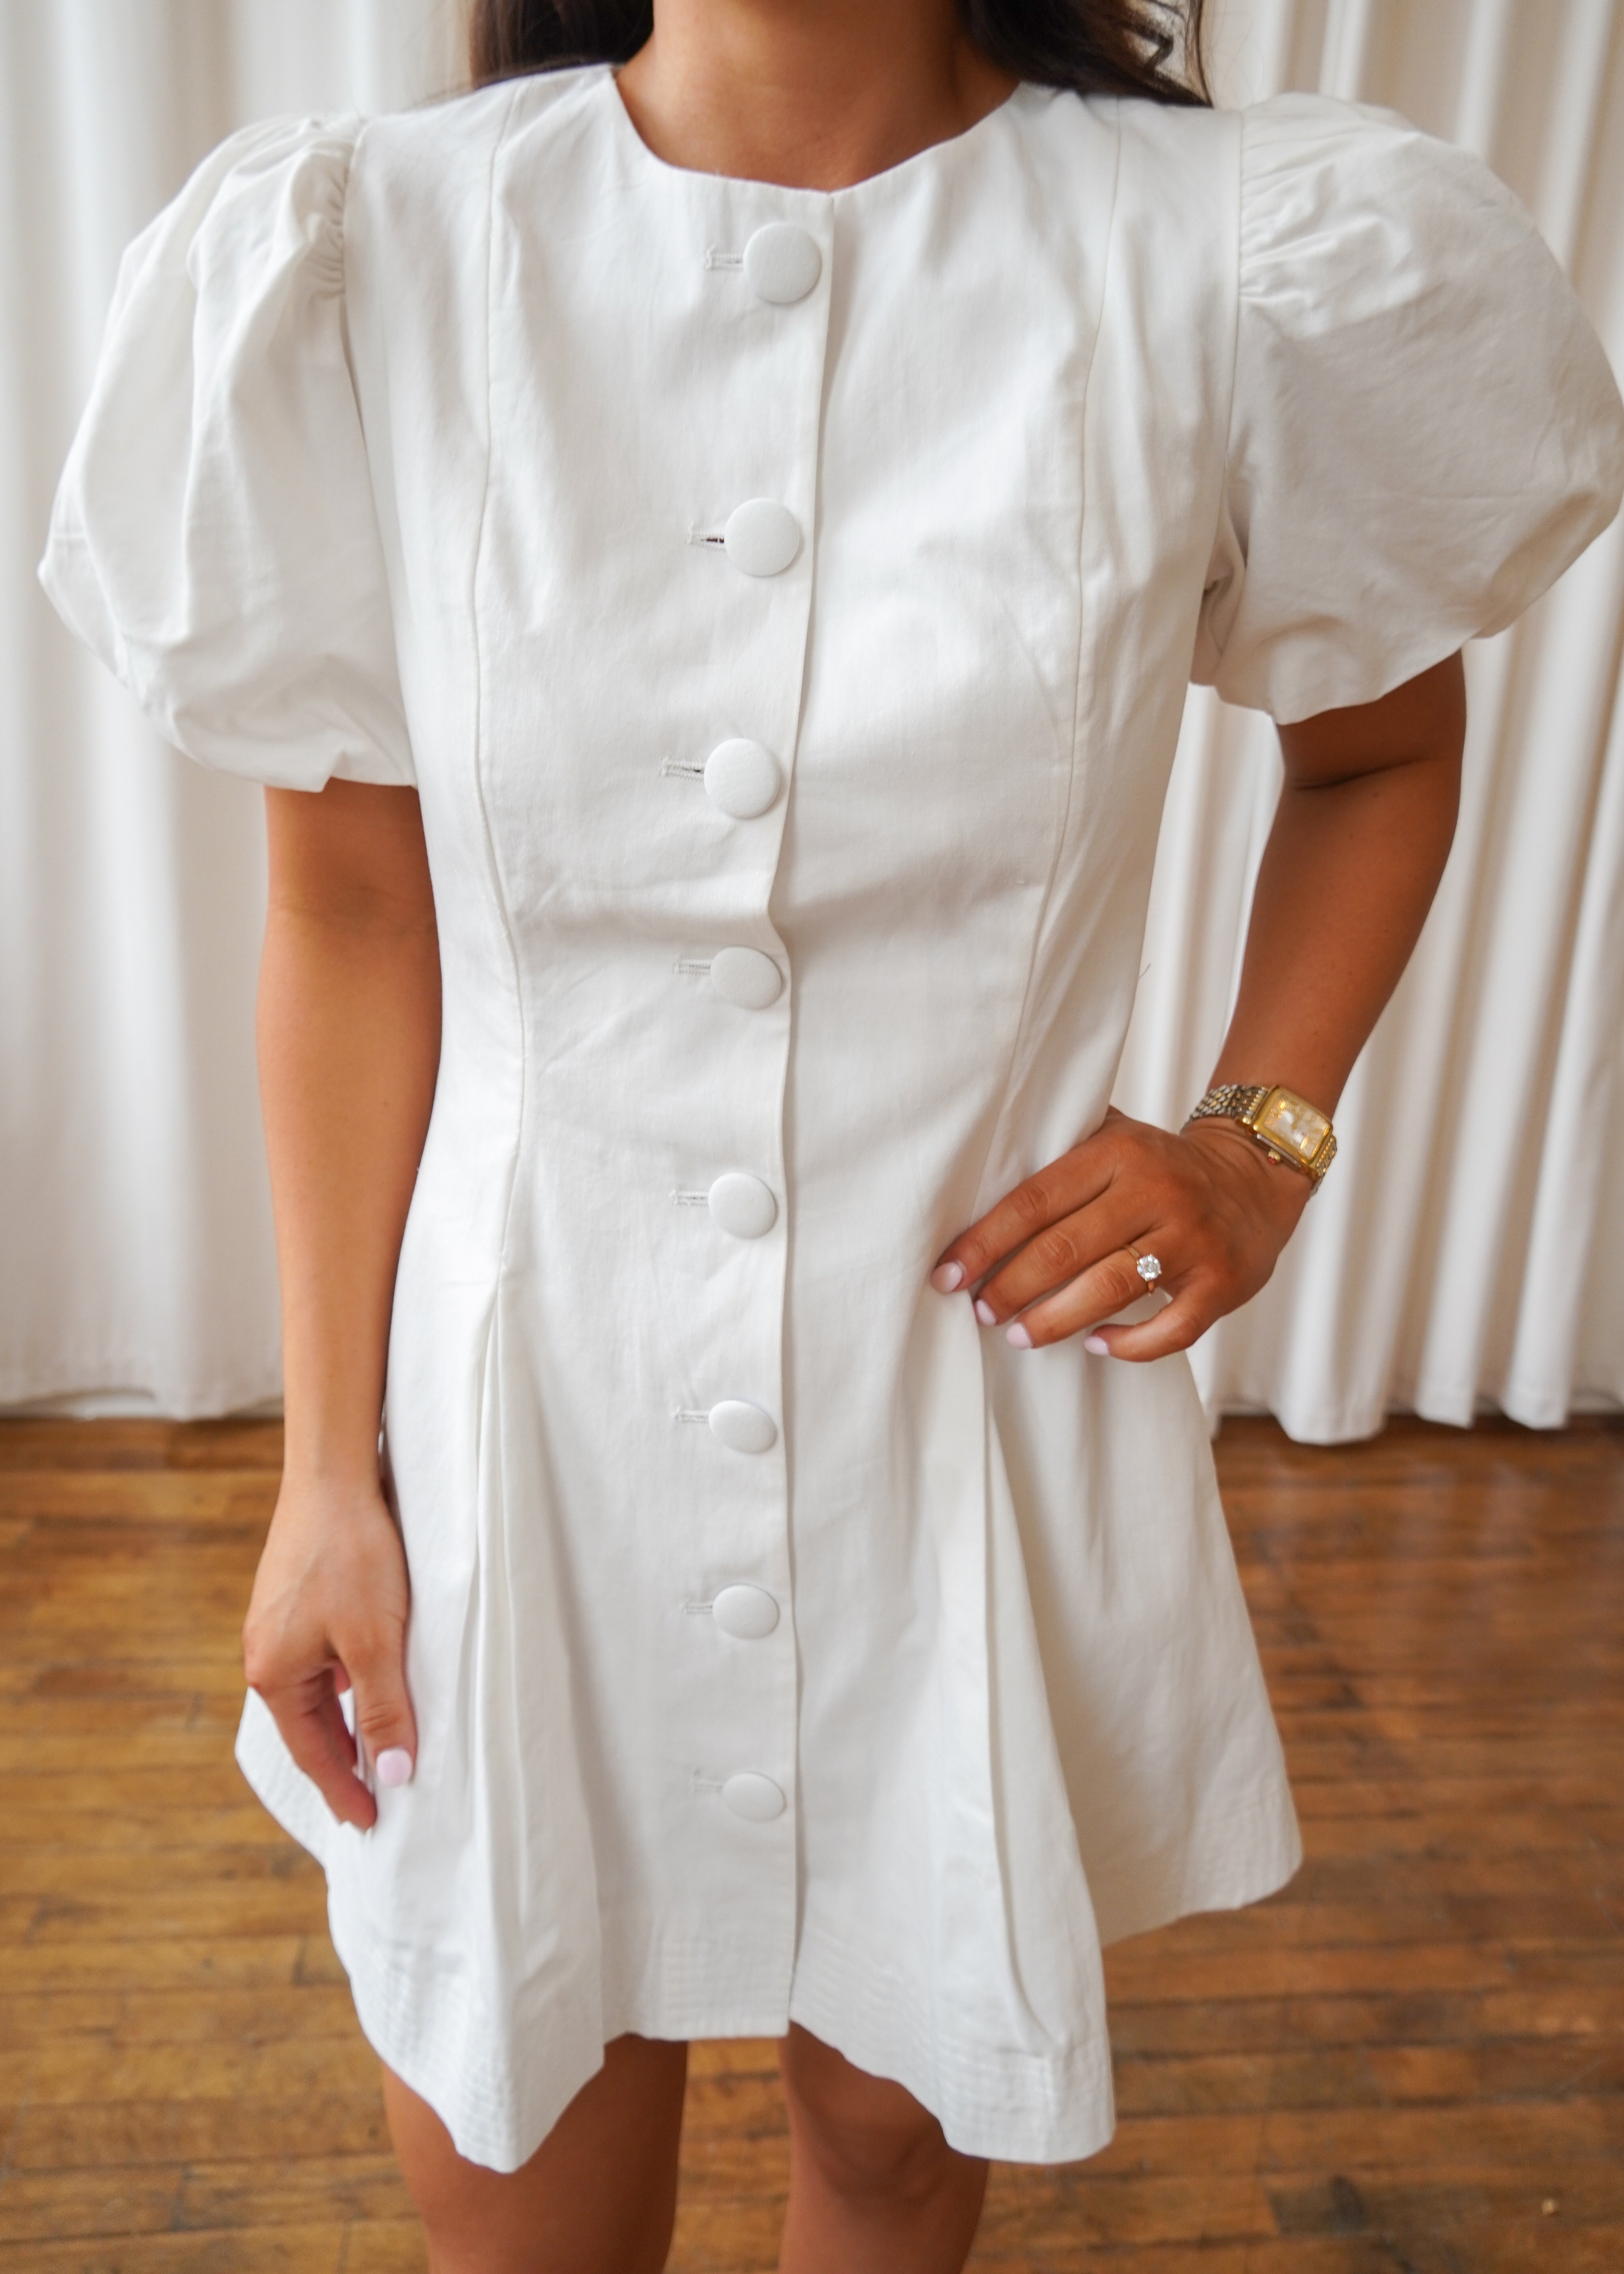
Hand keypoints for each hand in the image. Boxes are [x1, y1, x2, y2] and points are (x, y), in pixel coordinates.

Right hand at [242, 1471, 415, 1829]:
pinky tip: (372, 1679)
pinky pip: (321, 1656)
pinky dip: (346, 1680)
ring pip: (317, 1689)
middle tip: (373, 1797)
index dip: (344, 1789)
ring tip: (378, 1747)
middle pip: (309, 1724)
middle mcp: (265, 1652)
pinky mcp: (295, 1596)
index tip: (370, 1823)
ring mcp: (277, 1623)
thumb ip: (384, 1710)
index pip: (313, 1752)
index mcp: (274, 1673)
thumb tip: (390, 1774)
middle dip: (341, 1760)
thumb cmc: (354, 1557)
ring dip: (346, 1718)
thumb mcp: (376, 1643)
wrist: (334, 1475)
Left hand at [930, 1107, 1311, 1357]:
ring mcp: (1192, 1240)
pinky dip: (1130, 1345)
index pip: (1034, 1201)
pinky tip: (1097, 1347)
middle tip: (981, 1311)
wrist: (1255, 1177)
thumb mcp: (1115, 1136)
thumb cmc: (1161, 1165)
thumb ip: (1058, 1149)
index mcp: (1119, 1153)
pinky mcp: (1222, 1283)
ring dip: (1054, 1320)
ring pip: (1110, 1289)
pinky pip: (1171, 1329)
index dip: (984, 1243)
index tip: (946, 1275)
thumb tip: (971, 1175)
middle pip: (1065, 1249)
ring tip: (1018, 1336)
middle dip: (1010, 1287)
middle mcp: (1156, 1192)